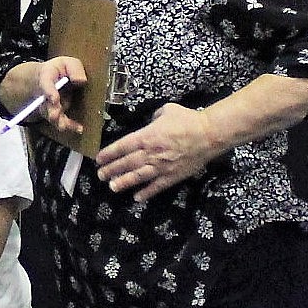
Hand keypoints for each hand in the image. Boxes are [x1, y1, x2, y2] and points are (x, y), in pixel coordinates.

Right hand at [34, 57, 86, 134]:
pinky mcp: (58, 113)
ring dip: (58, 122)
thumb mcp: (66, 62)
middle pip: (47, 104)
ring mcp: (51, 106)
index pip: (46, 84)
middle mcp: (46, 94)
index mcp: (46, 77)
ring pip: (52, 116)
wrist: (47, 78)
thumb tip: (81, 79)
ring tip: (63, 126)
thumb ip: (74, 68)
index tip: (53, 98)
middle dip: (51, 111)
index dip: (49, 92)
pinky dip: (71, 126)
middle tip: (54, 116)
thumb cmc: (58, 70)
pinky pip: (63, 122)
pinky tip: (79, 128)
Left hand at [95, 103, 215, 201]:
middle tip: (100, 175)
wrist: (208, 134)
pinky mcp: (172, 176)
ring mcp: (161, 167)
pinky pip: (156, 186)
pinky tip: (137, 197)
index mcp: (146, 136)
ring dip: (123, 182)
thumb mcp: (166, 111)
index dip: (109, 153)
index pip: (122, 146)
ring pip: (137, 177)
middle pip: (126, 163)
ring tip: (112, 187)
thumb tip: (151, 122)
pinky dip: (146, 193)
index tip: (99, 159)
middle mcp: (150, 153)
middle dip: (111, 169)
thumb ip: (154, 118)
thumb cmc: (187, 120)